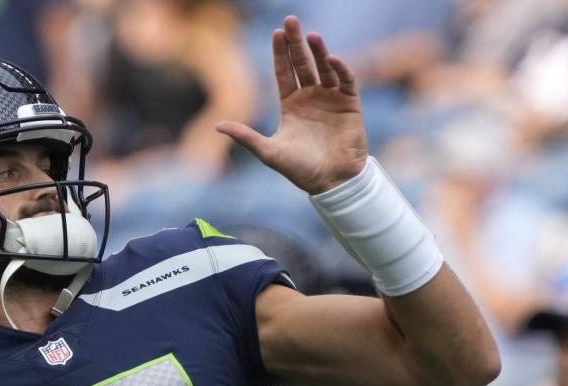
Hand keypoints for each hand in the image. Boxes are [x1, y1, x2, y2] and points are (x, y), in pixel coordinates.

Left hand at [216, 16, 367, 193]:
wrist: (332, 182)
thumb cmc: (300, 170)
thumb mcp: (268, 152)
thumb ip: (245, 137)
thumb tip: (217, 126)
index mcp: (290, 105)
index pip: (283, 72)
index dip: (280, 53)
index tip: (276, 33)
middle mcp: (310, 97)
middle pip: (302, 63)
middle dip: (296, 43)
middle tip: (291, 20)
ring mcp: (330, 99)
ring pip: (324, 68)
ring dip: (319, 51)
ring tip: (312, 35)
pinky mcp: (350, 105)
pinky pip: (346, 81)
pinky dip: (340, 69)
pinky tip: (331, 59)